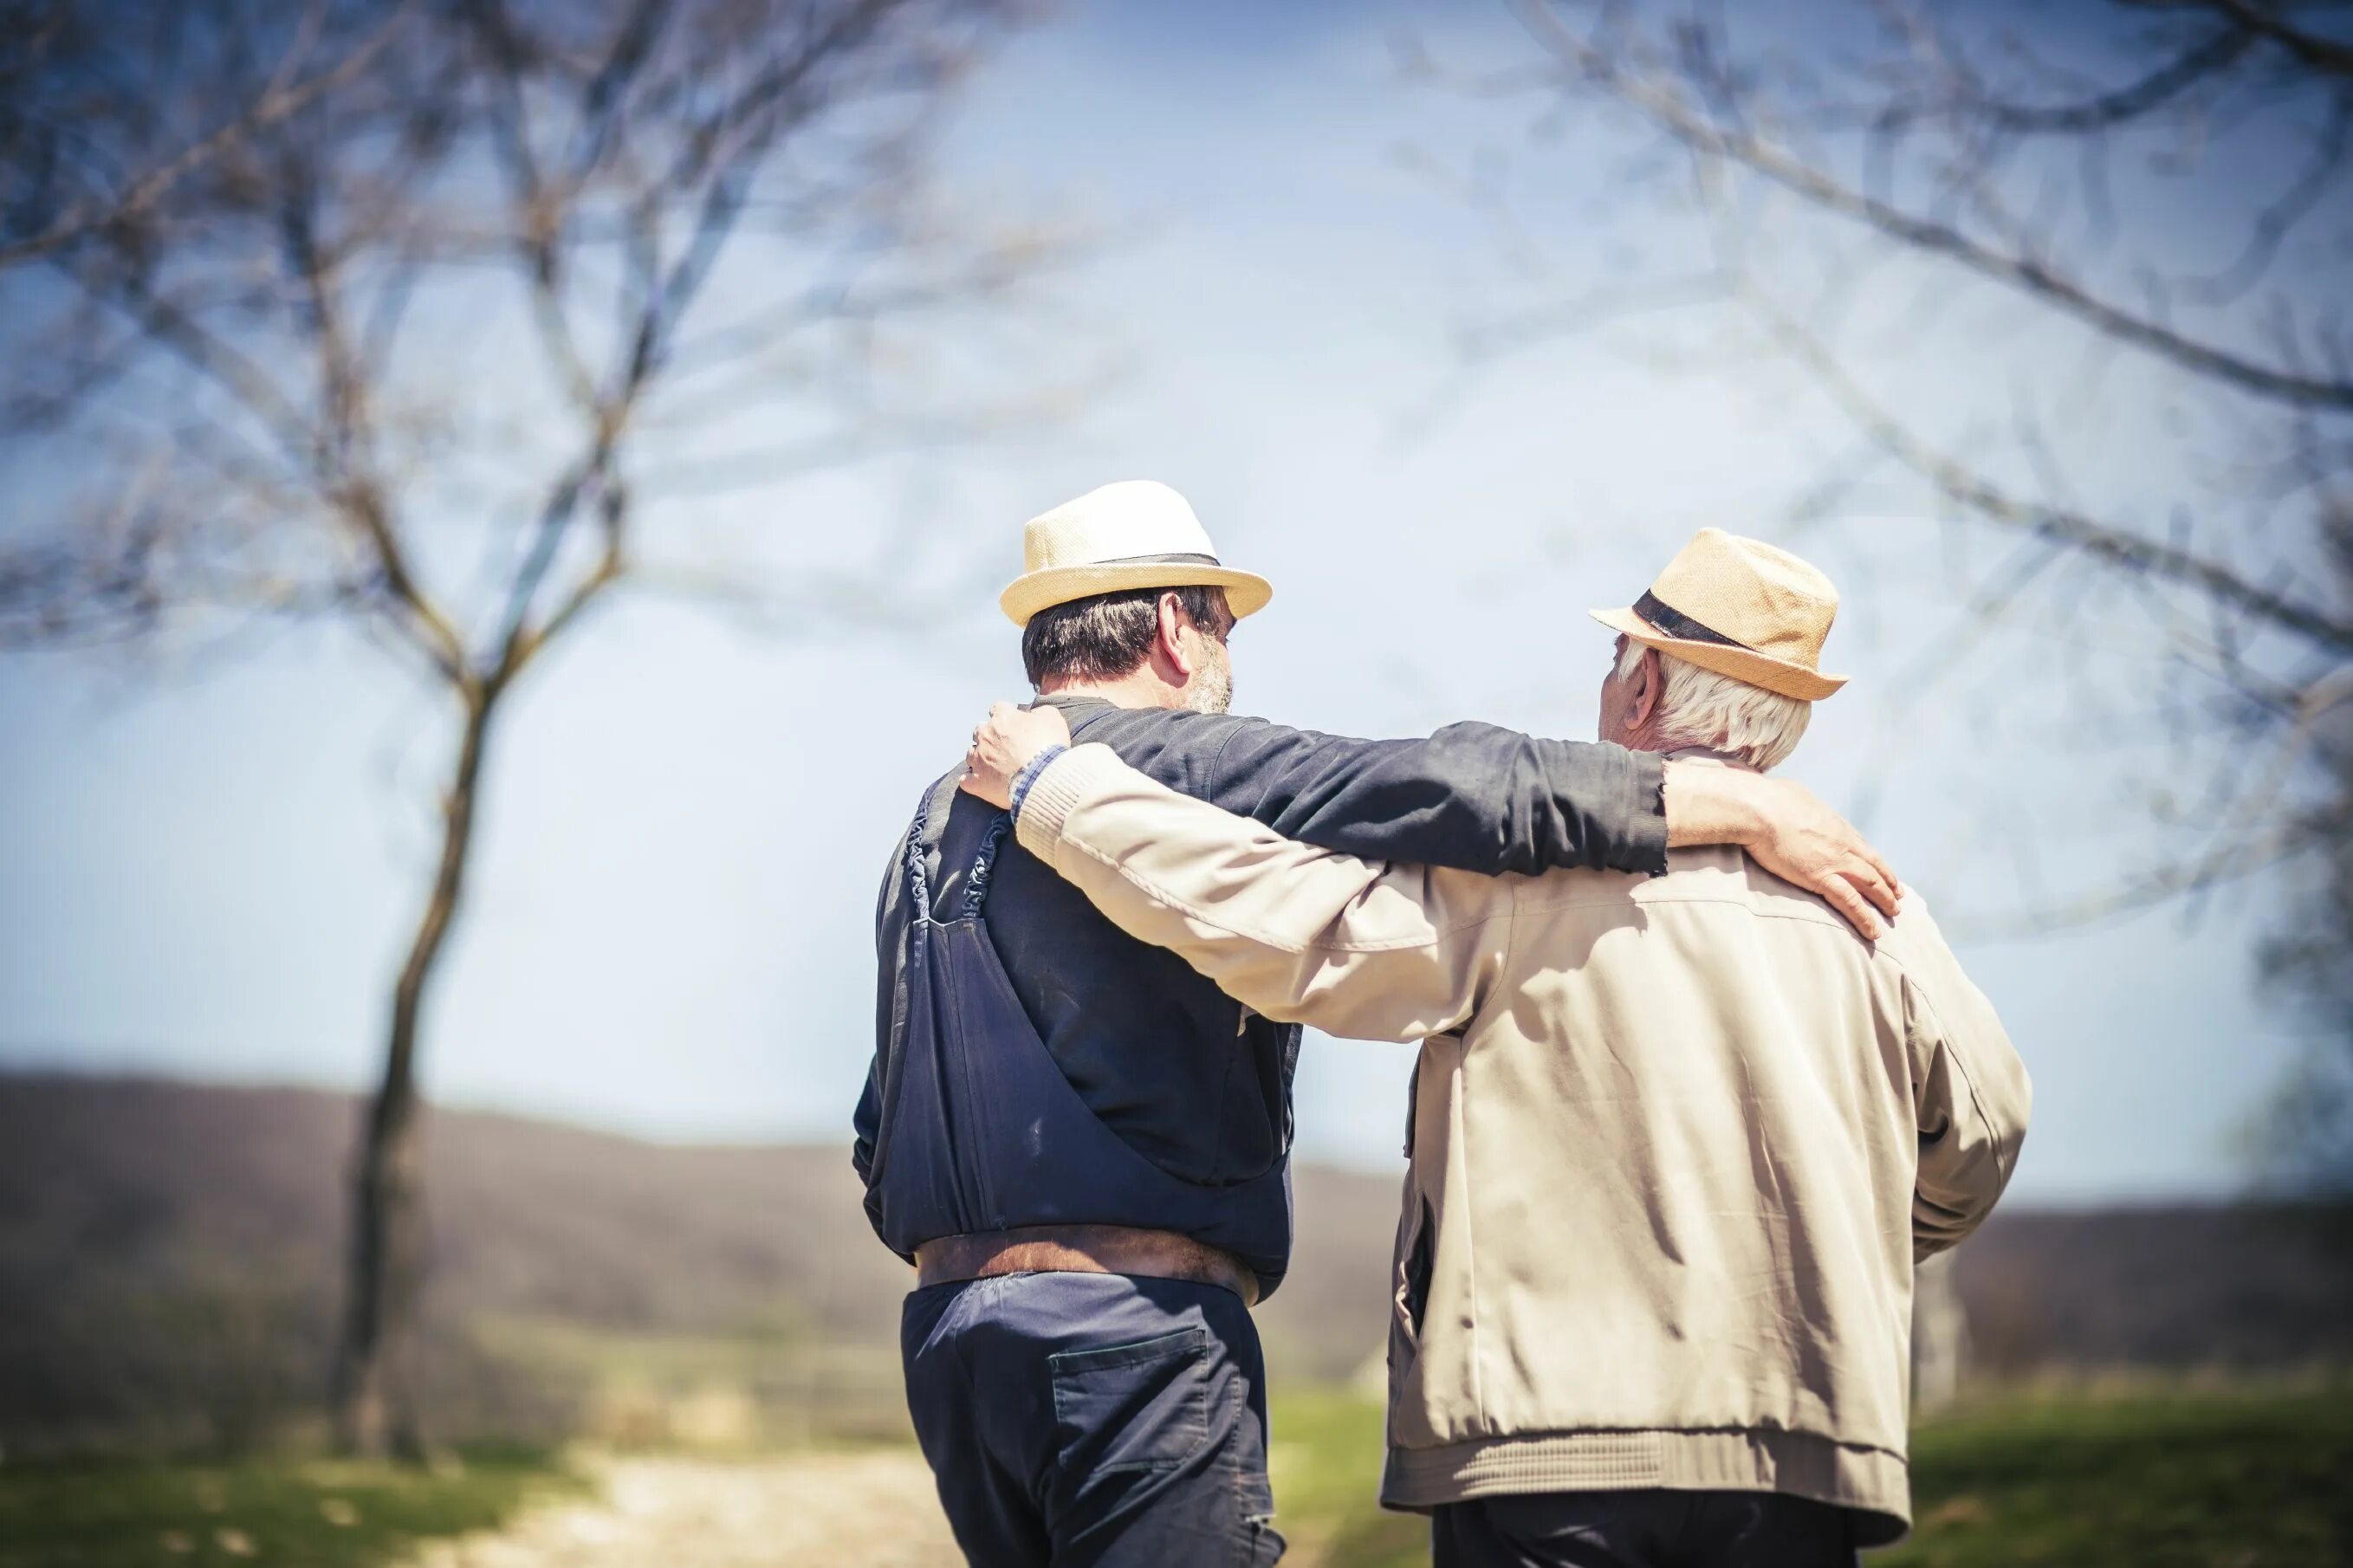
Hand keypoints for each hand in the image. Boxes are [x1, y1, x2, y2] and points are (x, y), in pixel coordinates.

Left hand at [959, 701, 1071, 808]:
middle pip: (979, 730)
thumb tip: (1034, 715)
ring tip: (992, 765)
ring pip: (970, 753)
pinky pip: (966, 781)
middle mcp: (986, 736)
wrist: (1043, 777)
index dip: (1006, 715)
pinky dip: (972, 781)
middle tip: (1004, 745)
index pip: (998, 709)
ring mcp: (979, 760)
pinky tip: (980, 783)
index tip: (1013, 723)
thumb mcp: (1053, 719)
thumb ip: (1040, 712)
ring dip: (979, 757)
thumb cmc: (1049, 747)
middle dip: (989, 736)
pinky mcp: (977, 782)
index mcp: (1003, 718)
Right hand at [1666, 764, 1899, 937]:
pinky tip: (1874, 931)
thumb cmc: (1769, 799)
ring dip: (1884, 900)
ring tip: (1893, 913)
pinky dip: (1865, 918)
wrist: (1759, 809)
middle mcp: (1842, 843)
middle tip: (1897, 897)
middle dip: (1888, 883)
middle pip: (1873, 866)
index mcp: (1835, 824)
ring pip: (1870, 884)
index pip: (1862, 846)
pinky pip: (1850, 902)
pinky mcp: (1821, 877)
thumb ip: (1802, 805)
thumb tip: (1795, 802)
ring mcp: (1835, 860)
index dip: (1876, 862)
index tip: (1884, 872)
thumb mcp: (1795, 795)